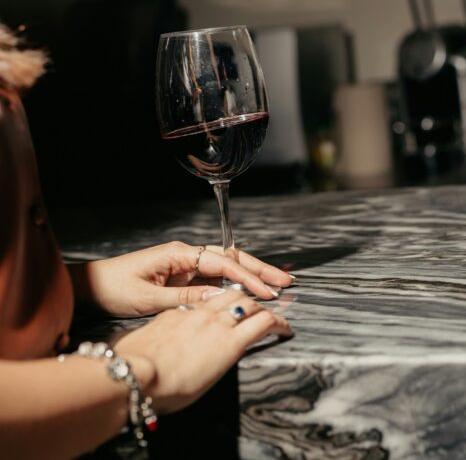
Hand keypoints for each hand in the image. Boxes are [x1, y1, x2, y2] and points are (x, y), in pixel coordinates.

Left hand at [69, 242, 294, 317]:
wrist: (91, 288)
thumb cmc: (114, 289)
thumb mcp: (149, 299)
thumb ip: (186, 300)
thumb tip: (220, 299)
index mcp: (179, 254)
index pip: (223, 263)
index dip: (247, 277)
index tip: (266, 291)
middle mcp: (186, 255)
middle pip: (232, 258)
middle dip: (260, 270)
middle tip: (285, 281)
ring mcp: (186, 265)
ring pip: (227, 267)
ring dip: (251, 276)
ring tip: (276, 285)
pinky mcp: (184, 277)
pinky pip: (215, 278)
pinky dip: (235, 284)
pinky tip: (250, 292)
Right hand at [116, 289, 291, 413]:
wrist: (132, 376)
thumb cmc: (130, 372)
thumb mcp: (142, 349)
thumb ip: (157, 344)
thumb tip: (158, 352)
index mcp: (175, 315)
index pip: (204, 302)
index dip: (220, 305)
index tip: (227, 311)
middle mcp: (198, 314)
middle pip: (230, 295)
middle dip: (248, 296)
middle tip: (263, 302)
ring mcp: (216, 324)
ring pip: (249, 304)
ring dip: (264, 307)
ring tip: (276, 315)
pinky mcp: (231, 341)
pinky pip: (263, 323)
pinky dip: (277, 322)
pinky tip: (284, 328)